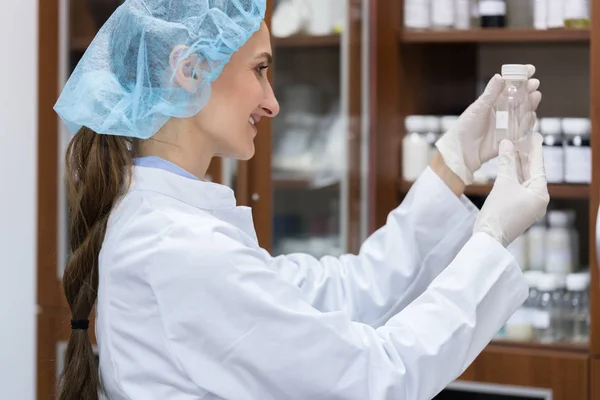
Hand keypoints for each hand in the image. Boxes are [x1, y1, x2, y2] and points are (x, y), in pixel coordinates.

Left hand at [435, 65, 541, 184]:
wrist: (462, 150)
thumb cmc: (466, 127)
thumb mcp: (478, 108)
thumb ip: (490, 94)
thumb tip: (499, 76)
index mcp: (494, 102)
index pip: (510, 86)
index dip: (521, 78)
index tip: (531, 69)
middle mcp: (503, 112)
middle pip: (521, 99)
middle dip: (529, 90)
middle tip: (534, 84)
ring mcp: (508, 124)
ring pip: (524, 113)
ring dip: (531, 104)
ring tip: (535, 96)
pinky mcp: (510, 137)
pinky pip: (523, 130)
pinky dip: (528, 123)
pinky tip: (531, 115)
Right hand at [474, 132, 548, 246]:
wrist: (488, 237)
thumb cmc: (499, 212)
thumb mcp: (503, 183)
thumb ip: (507, 162)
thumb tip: (507, 143)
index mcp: (540, 194)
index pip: (538, 166)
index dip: (534, 149)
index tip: (533, 135)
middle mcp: (537, 200)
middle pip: (532, 173)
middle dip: (525, 156)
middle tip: (520, 138)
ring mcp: (528, 206)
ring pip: (523, 180)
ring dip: (517, 165)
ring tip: (512, 148)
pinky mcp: (517, 209)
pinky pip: (517, 188)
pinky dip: (512, 177)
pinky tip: (507, 167)